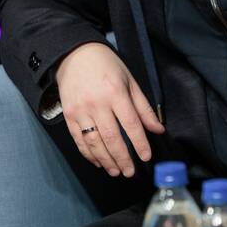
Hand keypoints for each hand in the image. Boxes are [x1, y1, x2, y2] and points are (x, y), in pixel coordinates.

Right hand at [56, 42, 164, 176]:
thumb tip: (158, 129)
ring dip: (105, 160)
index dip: (139, 143)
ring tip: (116, 171)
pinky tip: (98, 161)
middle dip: (122, 158)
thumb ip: (143, 108)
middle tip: (130, 172)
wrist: (74, 55)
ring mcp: (80, 111)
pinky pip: (78, 140)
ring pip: (93, 142)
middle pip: (111, 137)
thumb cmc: (107, 66)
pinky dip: (88, 154)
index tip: (146, 157)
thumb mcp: (130, 81)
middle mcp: (97, 104)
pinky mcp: (68, 115)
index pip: (131, 124)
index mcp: (116, 93)